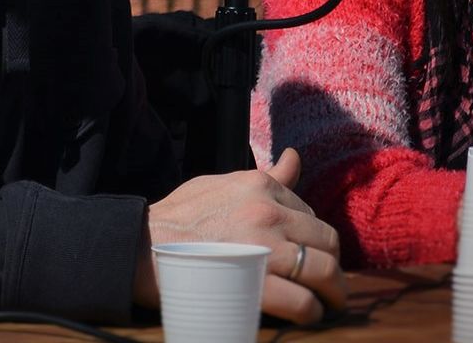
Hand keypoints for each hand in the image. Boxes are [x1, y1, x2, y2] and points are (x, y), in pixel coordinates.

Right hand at [136, 148, 345, 323]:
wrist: (140, 246)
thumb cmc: (177, 217)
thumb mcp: (221, 182)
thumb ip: (265, 176)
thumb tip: (294, 157)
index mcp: (260, 185)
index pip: (310, 213)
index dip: (313, 239)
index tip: (309, 255)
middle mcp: (268, 211)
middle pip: (326, 241)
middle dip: (331, 264)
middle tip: (327, 283)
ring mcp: (263, 246)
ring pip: (324, 270)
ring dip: (332, 291)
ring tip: (327, 303)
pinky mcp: (254, 281)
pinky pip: (302, 300)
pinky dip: (312, 311)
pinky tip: (309, 314)